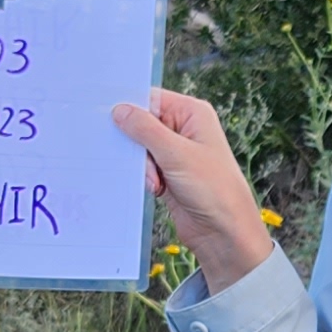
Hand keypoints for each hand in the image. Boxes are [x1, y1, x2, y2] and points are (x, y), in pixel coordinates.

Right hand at [111, 90, 278, 292]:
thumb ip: (146, 130)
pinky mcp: (168, 174)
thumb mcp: (177, 154)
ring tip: (156, 181)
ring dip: (141, 165)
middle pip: (142, 123)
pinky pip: (144, 167)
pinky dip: (144, 177)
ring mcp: (176, 153)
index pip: (151, 99)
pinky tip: (155, 189)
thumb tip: (120, 110)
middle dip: (135, 143)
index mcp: (192, 113)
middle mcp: (184, 129)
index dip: (130, 107)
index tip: (107, 116)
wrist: (224, 232)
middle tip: (137, 158)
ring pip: (140, 148)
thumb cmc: (213, 188)